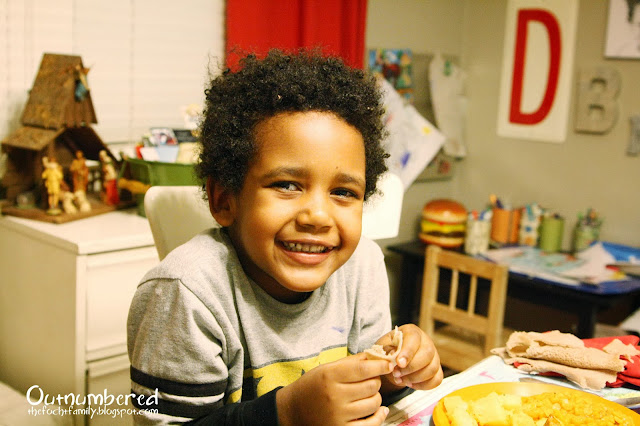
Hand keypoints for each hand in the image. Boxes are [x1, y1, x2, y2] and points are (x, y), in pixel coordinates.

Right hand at [276, 353, 392, 425]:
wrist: (293, 411)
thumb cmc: (312, 386)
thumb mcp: (326, 369)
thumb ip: (350, 362)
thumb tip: (375, 356)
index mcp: (329, 376)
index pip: (363, 369)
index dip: (380, 366)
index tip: (387, 364)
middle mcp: (334, 396)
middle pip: (372, 385)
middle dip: (376, 380)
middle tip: (371, 380)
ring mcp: (338, 415)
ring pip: (374, 403)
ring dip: (376, 397)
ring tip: (368, 394)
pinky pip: (371, 424)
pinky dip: (379, 416)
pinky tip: (380, 410)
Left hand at [379, 324, 442, 391]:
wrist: (394, 360)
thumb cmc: (388, 350)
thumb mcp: (383, 347)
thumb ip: (386, 351)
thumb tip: (393, 356)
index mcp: (412, 331)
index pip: (414, 338)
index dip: (408, 352)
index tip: (399, 363)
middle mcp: (426, 341)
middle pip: (427, 353)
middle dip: (411, 367)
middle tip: (396, 374)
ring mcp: (434, 356)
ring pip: (432, 368)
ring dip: (415, 378)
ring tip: (400, 380)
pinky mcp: (437, 369)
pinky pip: (436, 380)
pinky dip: (423, 385)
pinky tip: (410, 384)